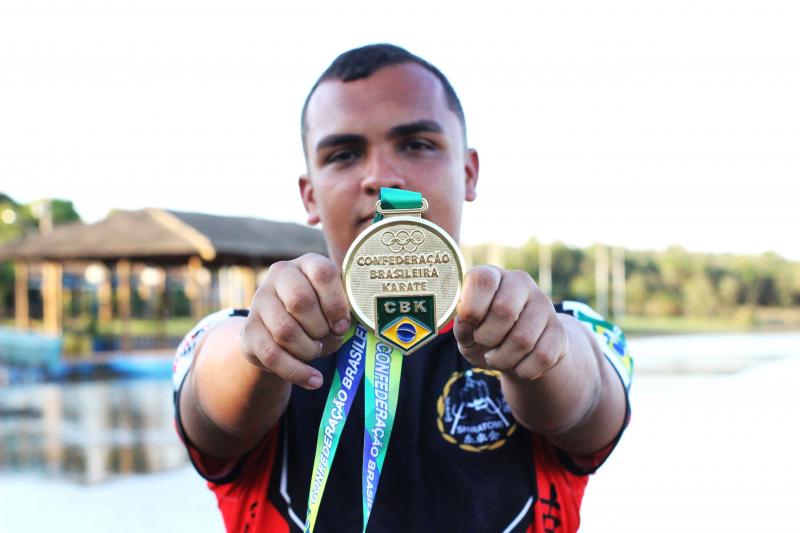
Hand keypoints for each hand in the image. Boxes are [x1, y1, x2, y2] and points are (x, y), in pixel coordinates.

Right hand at [238, 253, 351, 389]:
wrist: (280, 333)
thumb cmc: (319, 315)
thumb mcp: (334, 306)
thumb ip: (347, 310)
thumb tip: (360, 325)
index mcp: (307, 264)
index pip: (323, 273)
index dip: (336, 303)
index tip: (343, 325)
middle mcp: (279, 275)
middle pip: (300, 301)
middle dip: (320, 328)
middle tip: (328, 337)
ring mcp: (260, 301)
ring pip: (286, 331)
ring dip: (309, 350)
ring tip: (316, 352)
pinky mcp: (249, 331)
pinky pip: (273, 355)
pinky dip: (298, 372)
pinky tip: (314, 380)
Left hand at [454, 266, 568, 380]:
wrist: (515, 351)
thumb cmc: (482, 332)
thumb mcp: (465, 329)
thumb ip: (462, 322)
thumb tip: (466, 319)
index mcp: (493, 276)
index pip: (483, 280)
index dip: (471, 307)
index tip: (469, 323)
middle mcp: (521, 283)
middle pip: (504, 310)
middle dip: (487, 337)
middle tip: (484, 343)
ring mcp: (544, 305)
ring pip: (523, 339)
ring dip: (503, 359)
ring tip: (497, 357)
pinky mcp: (560, 331)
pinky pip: (542, 357)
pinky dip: (523, 369)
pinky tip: (518, 363)